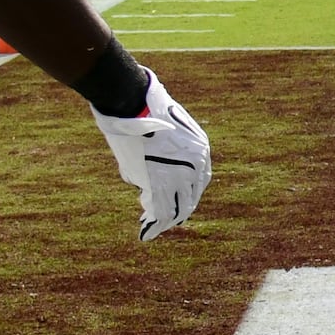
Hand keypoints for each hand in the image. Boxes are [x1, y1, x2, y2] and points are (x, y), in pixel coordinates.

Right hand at [94, 71, 211, 240]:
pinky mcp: (158, 181)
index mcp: (201, 150)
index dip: (188, 196)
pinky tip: (146, 230)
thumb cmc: (145, 110)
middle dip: (177, 212)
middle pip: (189, 198)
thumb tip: (156, 164)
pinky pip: (159, 211)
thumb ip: (168, 147)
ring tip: (152, 228)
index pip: (199, 183)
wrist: (133, 103)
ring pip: (175, 208)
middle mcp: (195, 165)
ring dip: (164, 222)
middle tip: (167, 223)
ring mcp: (177, 174)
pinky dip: (153, 224)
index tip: (180, 206)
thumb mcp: (167, 125)